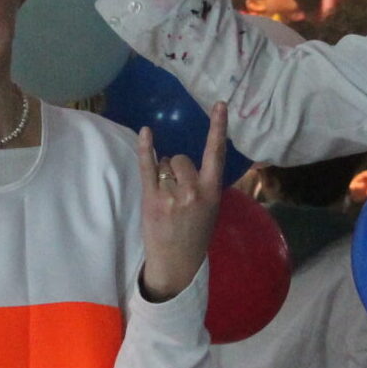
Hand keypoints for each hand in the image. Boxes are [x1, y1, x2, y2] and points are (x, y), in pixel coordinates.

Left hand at [138, 103, 226, 301]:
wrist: (178, 262)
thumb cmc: (195, 234)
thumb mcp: (210, 208)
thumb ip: (203, 185)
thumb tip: (185, 164)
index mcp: (212, 191)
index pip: (216, 153)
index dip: (218, 128)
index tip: (220, 105)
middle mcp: (193, 190)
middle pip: (181, 158)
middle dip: (176, 168)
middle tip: (176, 194)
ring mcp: (172, 194)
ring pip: (165, 163)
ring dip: (162, 173)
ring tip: (166, 199)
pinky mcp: (152, 198)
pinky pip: (148, 166)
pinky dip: (146, 148)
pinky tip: (147, 132)